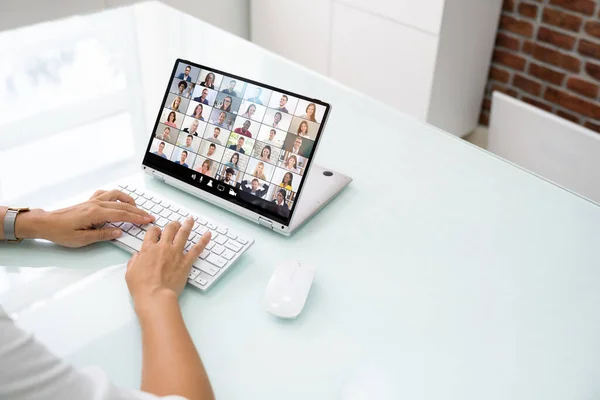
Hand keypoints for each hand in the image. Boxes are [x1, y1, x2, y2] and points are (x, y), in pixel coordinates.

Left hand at [16, 189, 154, 246]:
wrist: (46, 223)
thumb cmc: (61, 232)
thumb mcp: (83, 239)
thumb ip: (103, 234)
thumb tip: (119, 231)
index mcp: (95, 213)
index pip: (122, 215)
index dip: (137, 218)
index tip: (148, 220)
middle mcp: (96, 204)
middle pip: (123, 206)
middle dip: (138, 211)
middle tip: (149, 216)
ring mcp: (93, 201)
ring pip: (116, 196)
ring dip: (129, 201)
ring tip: (137, 208)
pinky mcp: (89, 201)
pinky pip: (106, 194)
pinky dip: (116, 196)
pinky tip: (119, 201)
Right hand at [125, 218, 210, 306]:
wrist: (155, 295)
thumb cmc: (142, 287)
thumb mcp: (130, 272)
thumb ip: (134, 261)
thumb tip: (136, 256)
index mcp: (148, 249)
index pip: (152, 232)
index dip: (155, 230)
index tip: (157, 231)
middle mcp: (163, 248)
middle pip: (169, 229)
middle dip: (173, 224)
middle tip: (175, 224)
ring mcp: (176, 253)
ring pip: (183, 234)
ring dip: (187, 225)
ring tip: (190, 220)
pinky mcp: (186, 262)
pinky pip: (197, 249)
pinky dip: (203, 240)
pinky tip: (208, 234)